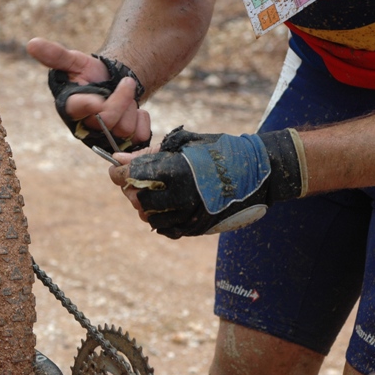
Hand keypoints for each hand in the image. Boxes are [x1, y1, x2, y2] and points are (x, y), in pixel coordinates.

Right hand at [27, 38, 150, 151]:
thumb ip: (56, 55)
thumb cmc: (90, 75)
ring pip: (126, 128)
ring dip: (132, 108)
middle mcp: (87, 128)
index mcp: (72, 109)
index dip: (91, 104)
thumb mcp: (75, 61)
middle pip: (108, 119)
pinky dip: (143, 119)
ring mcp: (106, 139)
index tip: (99, 97)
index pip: (81, 109)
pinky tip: (136, 111)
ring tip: (126, 99)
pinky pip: (141, 135)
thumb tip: (31, 43)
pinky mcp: (125, 144)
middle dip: (122, 98)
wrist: (114, 84)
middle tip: (127, 83)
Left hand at [110, 127, 307, 238]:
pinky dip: (159, 219)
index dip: (119, 172)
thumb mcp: (184, 144)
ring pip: (150, 217)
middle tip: (137, 179)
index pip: (132, 175)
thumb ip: (150, 154)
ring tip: (153, 191)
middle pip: (137, 199)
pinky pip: (166, 230)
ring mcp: (190, 215)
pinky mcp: (198, 228)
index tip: (115, 169)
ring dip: (145, 205)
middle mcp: (181, 196)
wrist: (259, 172)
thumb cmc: (220, 151)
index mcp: (177, 170)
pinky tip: (164, 206)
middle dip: (131, 188)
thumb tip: (118, 159)